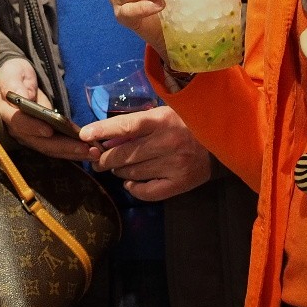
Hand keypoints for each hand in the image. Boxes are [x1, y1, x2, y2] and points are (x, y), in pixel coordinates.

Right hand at [0, 58, 92, 160]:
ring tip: (94, 152)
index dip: (33, 127)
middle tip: (85, 148)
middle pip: (39, 142)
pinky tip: (90, 151)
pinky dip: (73, 151)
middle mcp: (17, 129)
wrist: (17, 80)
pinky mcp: (41, 138)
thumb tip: (23, 95)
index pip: (18, 122)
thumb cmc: (14, 73)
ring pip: (50, 148)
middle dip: (63, 147)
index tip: (49, 130)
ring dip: (72, 152)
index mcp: (6, 112)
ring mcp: (30, 136)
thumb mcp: (12, 71)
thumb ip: (14, 82)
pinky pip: (57, 147)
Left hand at [79, 106, 211, 199]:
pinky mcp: (180, 183)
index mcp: (162, 120)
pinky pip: (146, 191)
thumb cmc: (186, 124)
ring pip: (132, 173)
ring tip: (117, 168)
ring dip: (118, 171)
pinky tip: (130, 181)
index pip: (125, 125)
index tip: (84, 135)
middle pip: (124, 154)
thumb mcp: (163, 115)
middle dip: (104, 159)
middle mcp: (167, 142)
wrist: (222, 143)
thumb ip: (137, 125)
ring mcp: (174, 165)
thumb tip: (105, 138)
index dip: (102, 130)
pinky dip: (133, 187)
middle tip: (97, 160)